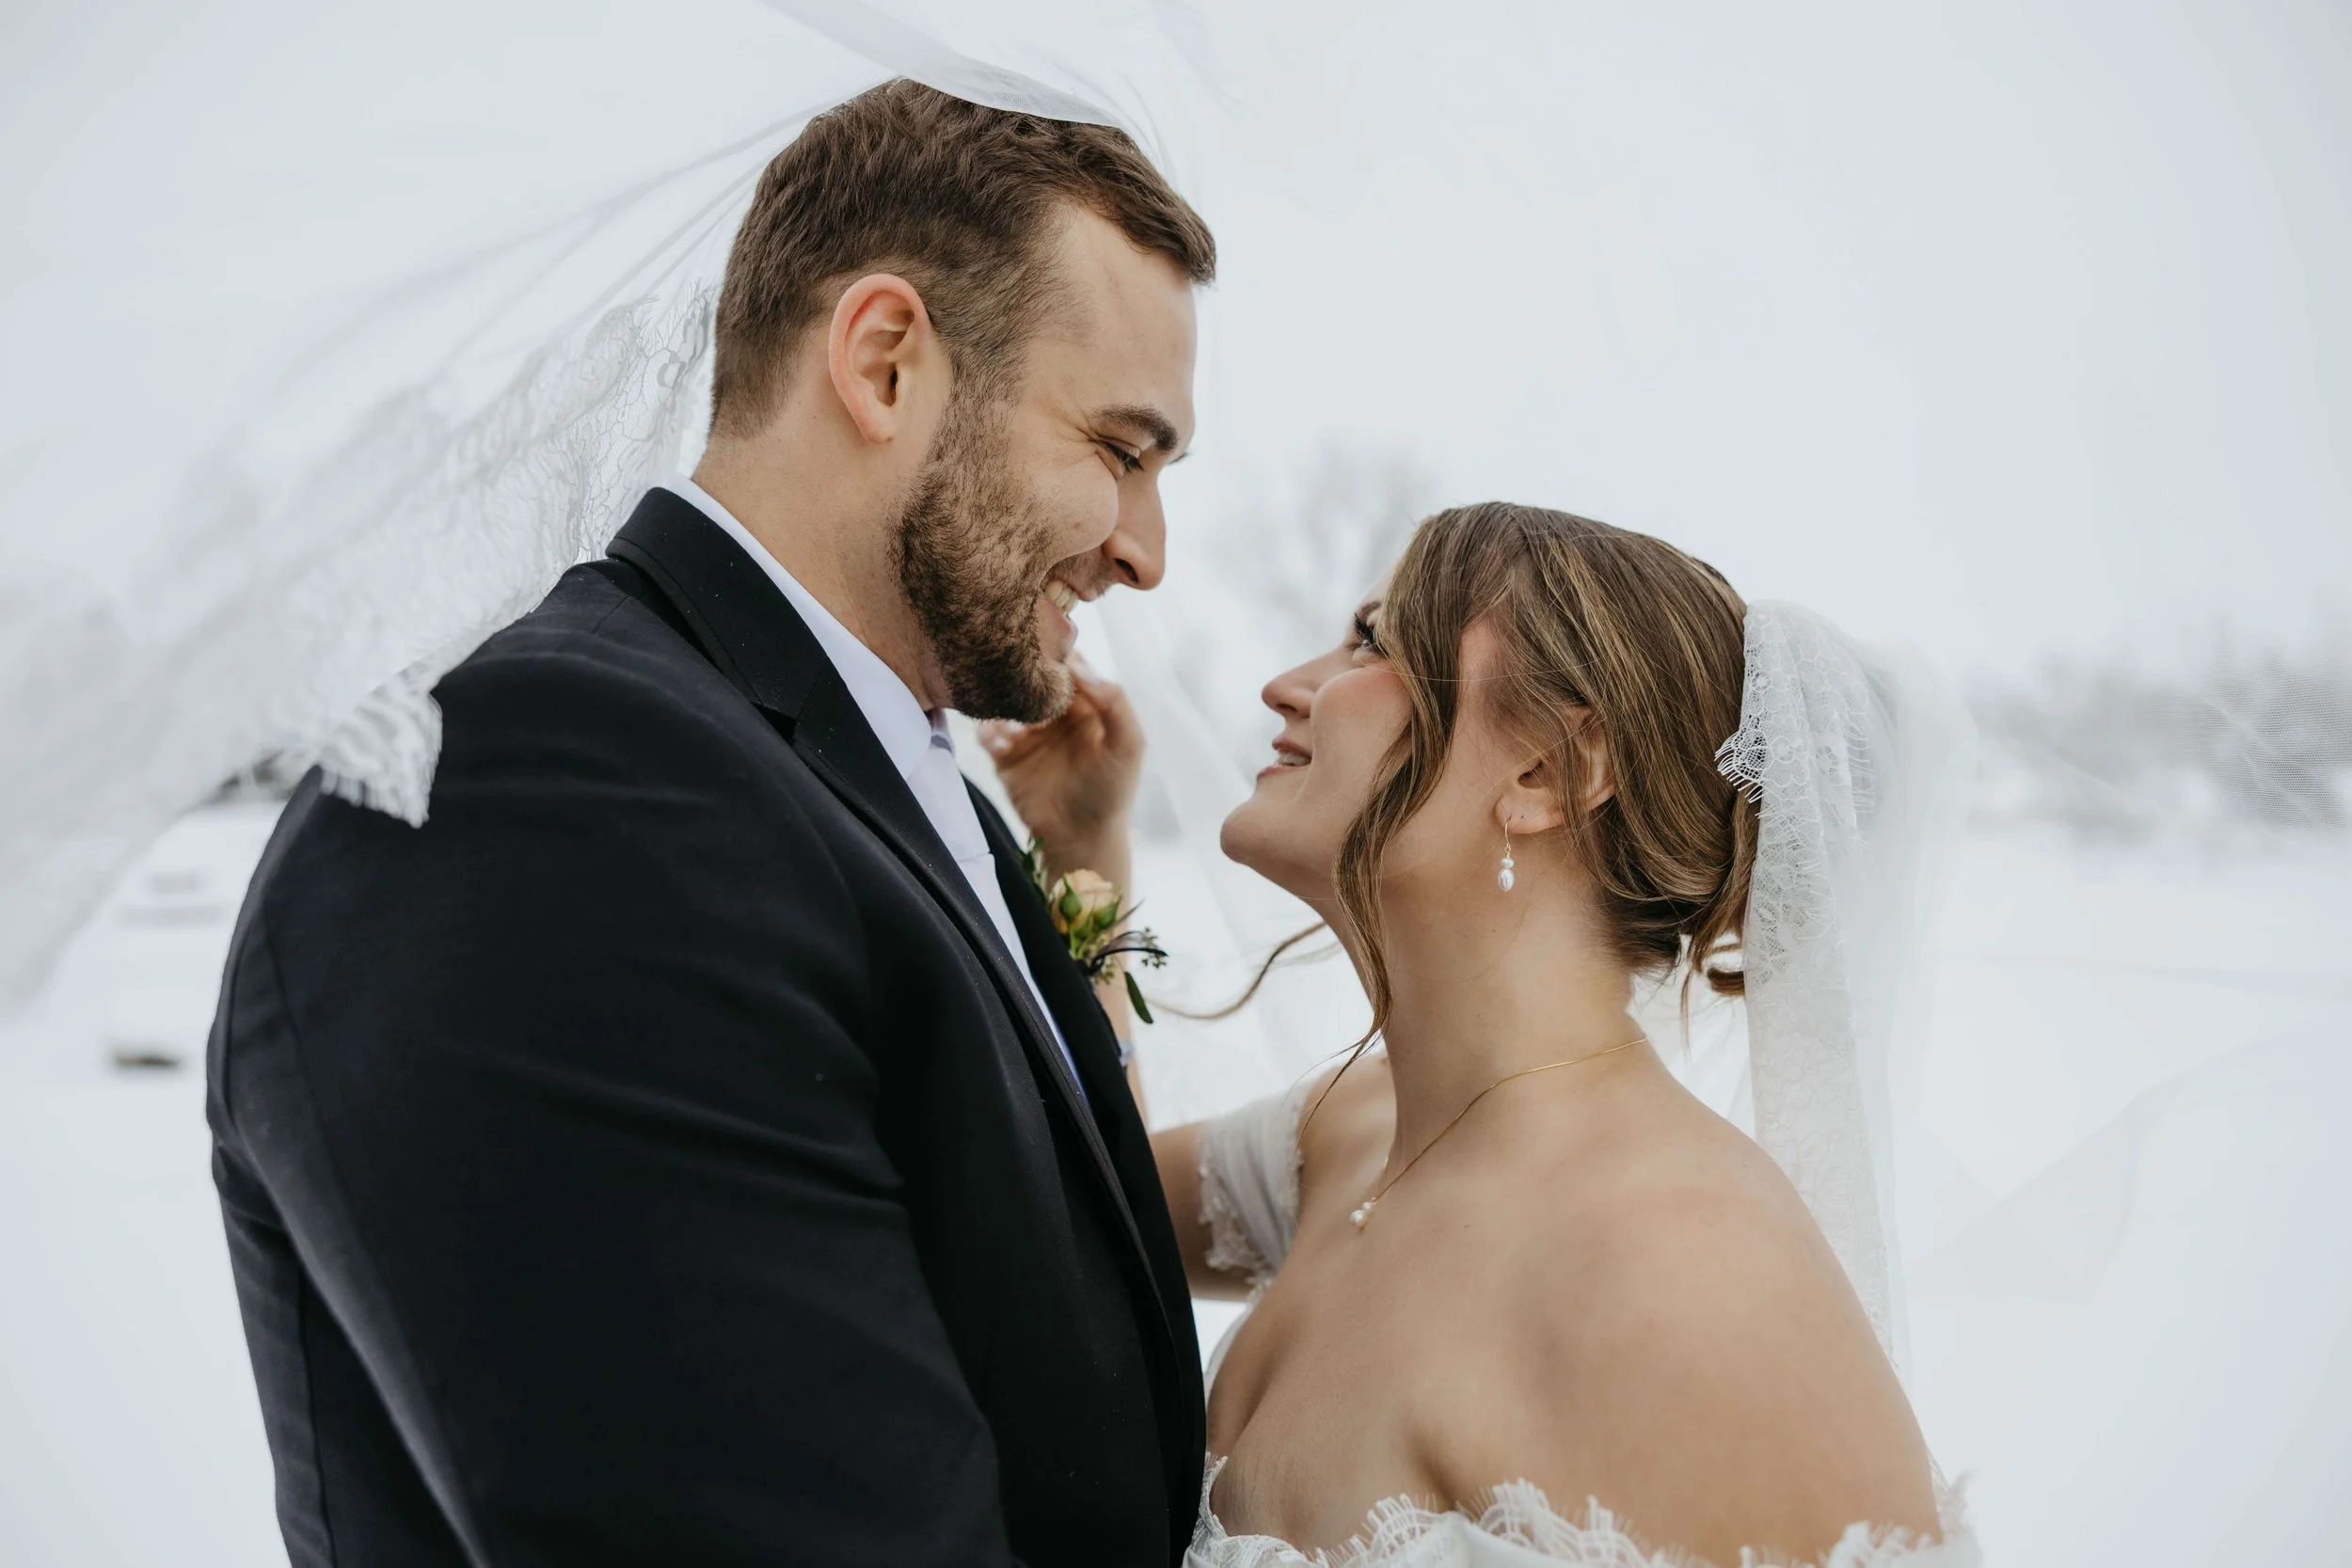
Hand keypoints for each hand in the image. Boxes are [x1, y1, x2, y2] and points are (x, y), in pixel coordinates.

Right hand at [979, 662, 1142, 883]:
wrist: (1081, 840)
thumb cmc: (1111, 793)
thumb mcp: (1128, 746)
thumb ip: (1115, 702)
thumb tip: (1081, 666)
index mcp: (1088, 706)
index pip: (1070, 667)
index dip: (1057, 654)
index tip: (1045, 647)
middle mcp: (1055, 715)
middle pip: (1033, 679)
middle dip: (1024, 674)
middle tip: (1019, 677)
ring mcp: (1028, 734)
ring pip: (1007, 702)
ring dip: (1004, 703)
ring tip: (1013, 721)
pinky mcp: (1005, 756)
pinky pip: (988, 733)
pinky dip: (989, 731)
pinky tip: (999, 741)